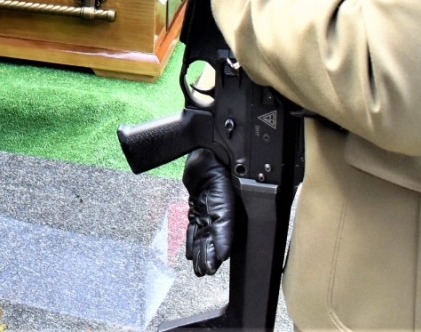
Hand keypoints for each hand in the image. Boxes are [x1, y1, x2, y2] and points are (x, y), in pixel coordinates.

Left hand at [182, 148, 235, 275]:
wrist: (209, 150)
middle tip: (207, 270)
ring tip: (200, 270)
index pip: (227, 225)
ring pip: (205, 237)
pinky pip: (195, 229)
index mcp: (229, 201)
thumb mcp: (230, 168)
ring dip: (202, 253)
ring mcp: (209, 211)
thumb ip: (230, 179)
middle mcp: (220, 209)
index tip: (221, 256)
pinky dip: (193, 243)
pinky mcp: (198, 209)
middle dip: (211, 255)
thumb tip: (227, 180)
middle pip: (215, 237)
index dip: (224, 242)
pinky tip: (191, 256)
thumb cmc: (222, 157)